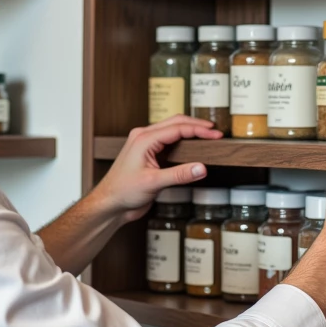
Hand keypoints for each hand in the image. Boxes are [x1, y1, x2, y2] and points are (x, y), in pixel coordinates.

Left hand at [96, 116, 223, 223]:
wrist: (109, 204)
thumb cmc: (123, 192)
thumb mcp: (153, 183)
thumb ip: (179, 175)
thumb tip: (202, 167)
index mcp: (144, 138)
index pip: (177, 128)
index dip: (199, 130)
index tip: (215, 135)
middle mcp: (144, 137)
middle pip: (175, 123)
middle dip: (196, 126)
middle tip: (215, 133)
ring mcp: (145, 145)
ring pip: (171, 130)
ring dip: (189, 130)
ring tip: (207, 136)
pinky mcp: (148, 155)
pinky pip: (168, 141)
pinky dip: (182, 141)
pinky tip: (192, 146)